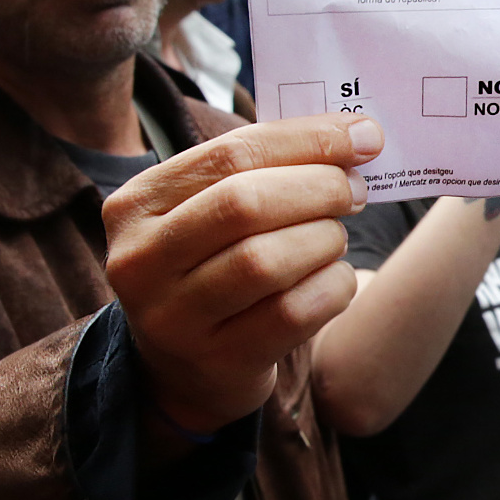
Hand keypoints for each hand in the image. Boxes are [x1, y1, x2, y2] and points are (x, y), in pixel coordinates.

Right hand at [105, 115, 383, 434]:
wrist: (187, 366)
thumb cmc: (214, 263)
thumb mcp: (212, 209)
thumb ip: (268, 166)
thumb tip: (360, 134)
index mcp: (136, 204)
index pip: (230, 154)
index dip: (306, 140)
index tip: (363, 135)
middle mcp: (140, 261)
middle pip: (244, 204)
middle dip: (318, 188)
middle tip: (355, 191)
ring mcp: (173, 318)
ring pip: (265, 262)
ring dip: (323, 240)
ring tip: (335, 237)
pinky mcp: (217, 360)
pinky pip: (292, 313)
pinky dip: (332, 287)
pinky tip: (334, 278)